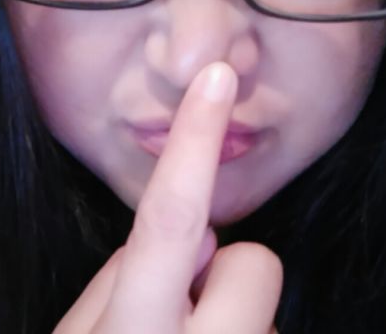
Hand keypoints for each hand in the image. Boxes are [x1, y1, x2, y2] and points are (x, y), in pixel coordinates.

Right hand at [55, 62, 282, 332]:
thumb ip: (118, 277)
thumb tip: (177, 238)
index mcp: (136, 331)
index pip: (170, 216)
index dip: (193, 138)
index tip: (217, 77)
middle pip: (254, 262)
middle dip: (226, 267)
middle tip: (184, 304)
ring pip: (262, 302)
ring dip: (229, 313)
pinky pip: (267, 332)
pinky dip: (239, 333)